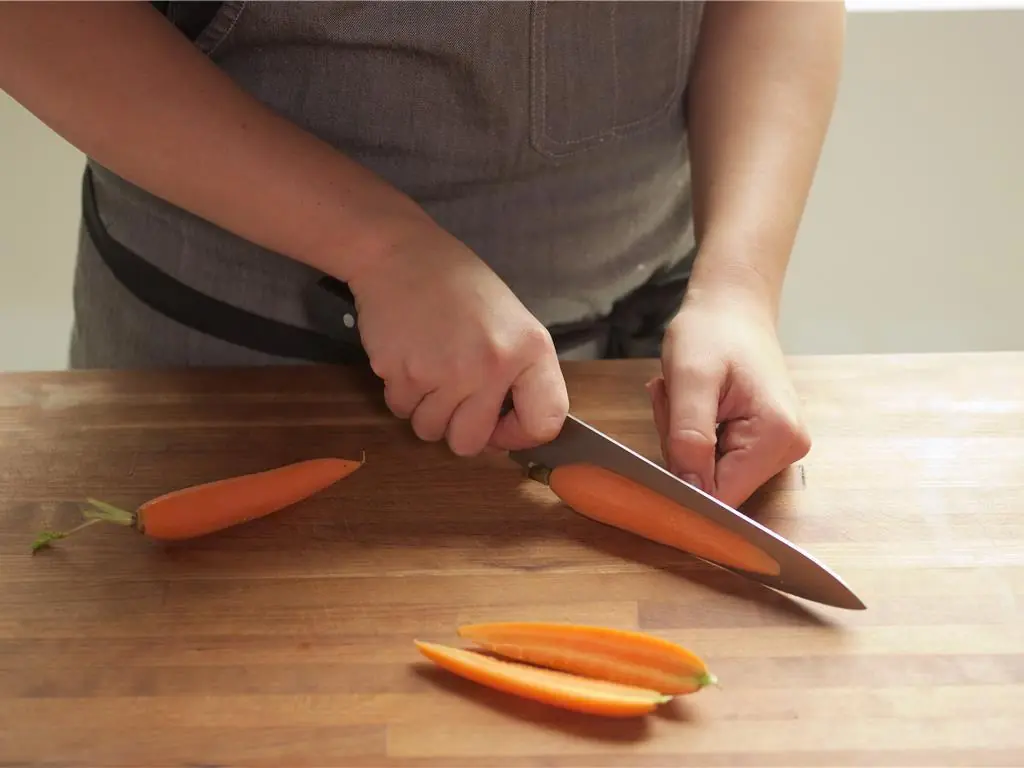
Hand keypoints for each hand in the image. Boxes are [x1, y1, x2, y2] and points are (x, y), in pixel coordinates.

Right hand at [345, 220, 568, 456]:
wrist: (403, 253)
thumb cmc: (459, 287)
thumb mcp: (511, 322)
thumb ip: (517, 375)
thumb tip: (507, 430)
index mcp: (530, 350)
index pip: (543, 424)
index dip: (519, 434)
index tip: (501, 424)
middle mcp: (491, 366)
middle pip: (471, 443)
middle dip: (457, 428)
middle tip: (452, 395)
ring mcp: (444, 373)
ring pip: (430, 430)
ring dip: (425, 409)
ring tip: (429, 367)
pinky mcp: (402, 373)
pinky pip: (400, 409)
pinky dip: (401, 391)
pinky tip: (409, 356)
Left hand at [647, 285, 810, 507]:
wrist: (732, 307)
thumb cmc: (712, 332)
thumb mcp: (690, 379)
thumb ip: (689, 437)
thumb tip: (690, 490)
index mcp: (776, 436)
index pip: (721, 496)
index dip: (683, 477)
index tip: (670, 430)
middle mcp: (786, 449)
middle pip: (715, 485)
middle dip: (682, 450)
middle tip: (675, 401)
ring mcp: (777, 448)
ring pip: (710, 473)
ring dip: (684, 441)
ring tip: (685, 396)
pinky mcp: (762, 443)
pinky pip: (715, 458)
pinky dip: (693, 436)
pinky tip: (693, 403)